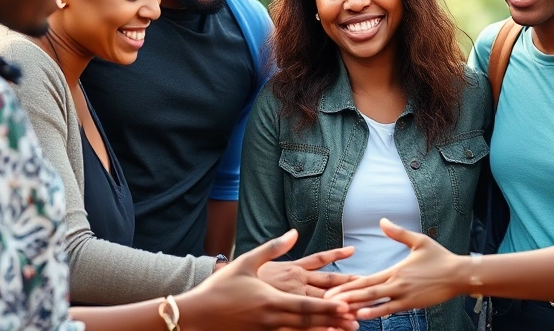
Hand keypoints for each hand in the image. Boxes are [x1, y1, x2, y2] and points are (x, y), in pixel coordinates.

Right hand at [177, 230, 358, 330]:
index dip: (329, 307)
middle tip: (355, 321)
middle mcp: (273, 316)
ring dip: (324, 329)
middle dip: (334, 320)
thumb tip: (293, 232)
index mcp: (273, 297)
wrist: (198, 312)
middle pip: (310, 320)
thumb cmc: (221, 286)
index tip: (347, 306)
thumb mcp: (247, 262)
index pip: (307, 305)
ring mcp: (268, 329)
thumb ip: (273, 247)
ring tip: (344, 330)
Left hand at [324, 219, 468, 319]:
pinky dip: (377, 314)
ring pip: (376, 304)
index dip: (348, 285)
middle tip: (327, 303)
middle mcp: (396, 284)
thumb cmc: (439, 257)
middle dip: (346, 298)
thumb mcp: (419, 241)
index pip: (366, 279)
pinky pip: (392, 311)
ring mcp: (404, 296)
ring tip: (342, 313)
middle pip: (366, 293)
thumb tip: (382, 221)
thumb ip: (398, 233)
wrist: (459, 274)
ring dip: (358, 308)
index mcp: (395, 270)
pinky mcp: (412, 305)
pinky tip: (365, 317)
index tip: (331, 289)